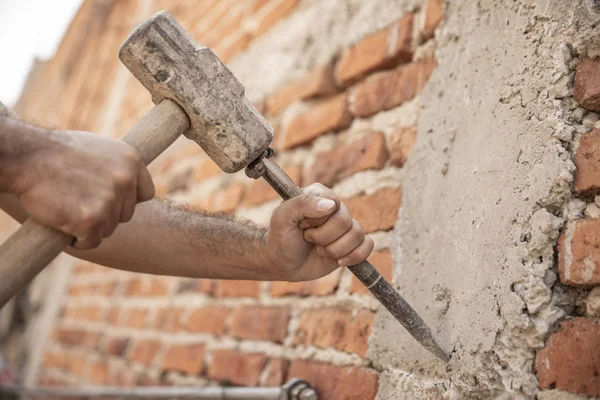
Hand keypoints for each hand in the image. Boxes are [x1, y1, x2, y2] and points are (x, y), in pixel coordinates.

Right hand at [8, 128, 153, 249]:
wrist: (27, 156)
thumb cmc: (57, 152)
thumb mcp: (100, 150)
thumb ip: (119, 169)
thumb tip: (132, 187)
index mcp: (132, 160)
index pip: (145, 194)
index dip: (126, 200)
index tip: (109, 199)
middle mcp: (126, 180)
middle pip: (125, 214)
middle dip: (105, 213)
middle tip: (79, 202)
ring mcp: (110, 200)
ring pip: (108, 229)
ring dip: (89, 226)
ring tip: (68, 207)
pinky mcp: (92, 220)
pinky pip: (91, 242)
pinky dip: (78, 240)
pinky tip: (63, 224)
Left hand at [263, 183, 373, 280]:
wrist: (282, 263)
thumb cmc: (279, 238)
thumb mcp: (281, 218)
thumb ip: (302, 204)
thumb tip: (332, 205)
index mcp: (320, 194)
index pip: (334, 203)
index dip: (318, 220)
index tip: (302, 225)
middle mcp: (335, 207)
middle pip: (346, 221)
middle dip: (323, 237)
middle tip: (308, 238)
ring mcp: (345, 226)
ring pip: (357, 235)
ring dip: (334, 250)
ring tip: (318, 250)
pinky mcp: (352, 243)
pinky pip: (368, 245)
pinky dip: (354, 256)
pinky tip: (338, 261)